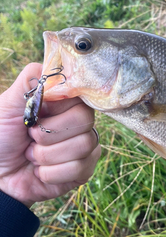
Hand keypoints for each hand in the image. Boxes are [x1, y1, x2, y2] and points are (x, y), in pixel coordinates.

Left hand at [0, 63, 100, 206]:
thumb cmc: (0, 138)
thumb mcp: (7, 105)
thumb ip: (30, 81)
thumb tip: (54, 64)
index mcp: (62, 103)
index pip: (80, 95)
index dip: (58, 108)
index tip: (39, 114)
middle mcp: (78, 122)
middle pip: (85, 120)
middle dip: (49, 134)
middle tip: (31, 138)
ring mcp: (84, 146)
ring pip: (83, 144)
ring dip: (47, 155)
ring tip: (32, 156)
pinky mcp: (84, 169)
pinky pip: (80, 167)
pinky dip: (52, 173)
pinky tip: (40, 172)